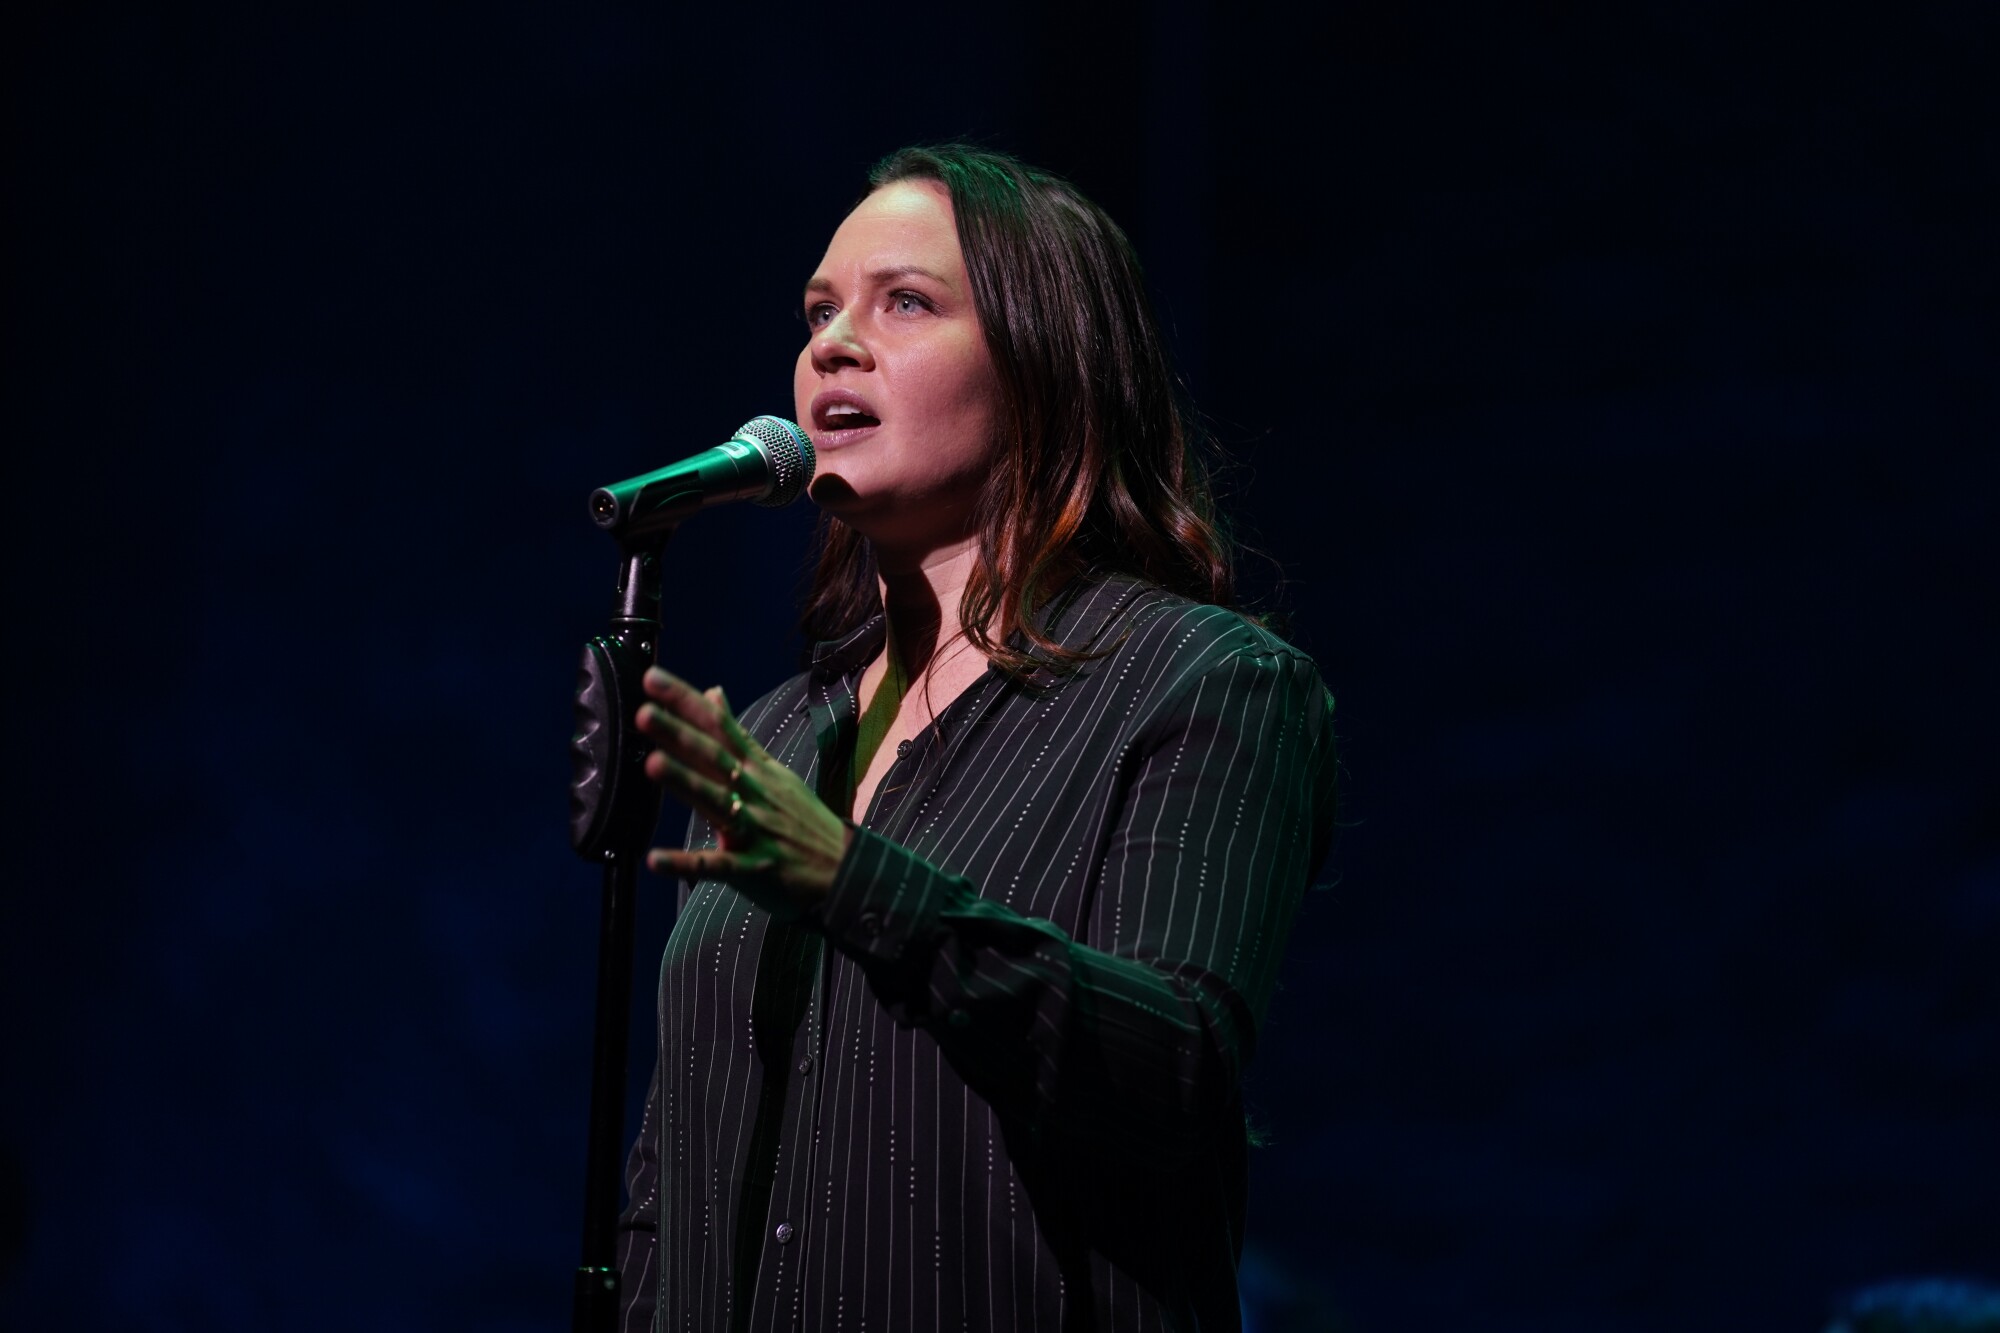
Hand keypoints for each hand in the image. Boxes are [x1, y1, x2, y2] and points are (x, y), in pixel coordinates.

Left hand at [635, 666, 852, 918]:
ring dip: (686, 784)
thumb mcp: (772, 769)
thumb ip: (736, 734)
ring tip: (653, 765)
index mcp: (756, 768)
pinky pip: (716, 866)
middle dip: (680, 735)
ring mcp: (755, 829)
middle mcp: (754, 792)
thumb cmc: (802, 818)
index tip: (651, 679)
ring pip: (716, 802)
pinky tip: (654, 860)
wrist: (844, 868)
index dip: (685, 702)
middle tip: (644, 713)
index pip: (718, 726)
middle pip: (714, 758)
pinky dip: (686, 864)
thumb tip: (712, 692)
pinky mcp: (753, 867)